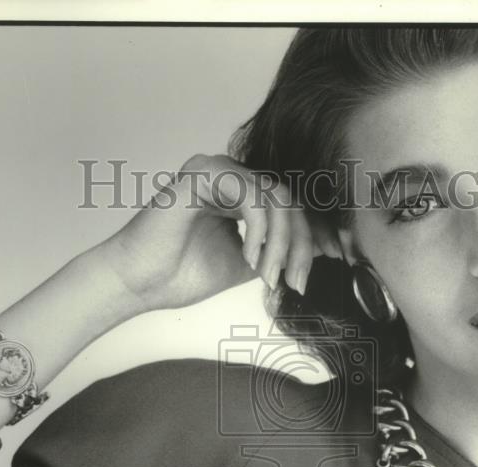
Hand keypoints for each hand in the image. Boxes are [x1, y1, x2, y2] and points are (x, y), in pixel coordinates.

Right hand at [88, 153, 342, 314]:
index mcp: (241, 196)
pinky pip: (251, 194)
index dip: (317, 233)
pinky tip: (252, 258)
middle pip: (290, 202)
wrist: (139, 284)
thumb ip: (276, 251)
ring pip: (276, 198)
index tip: (338, 260)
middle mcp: (232, 177)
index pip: (292, 207)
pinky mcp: (203, 173)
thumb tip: (317, 252)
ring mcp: (217, 171)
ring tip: (271, 276)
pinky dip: (260, 229)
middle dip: (301, 245)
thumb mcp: (246, 265)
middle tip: (298, 282)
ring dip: (281, 242)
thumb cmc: (180, 275)